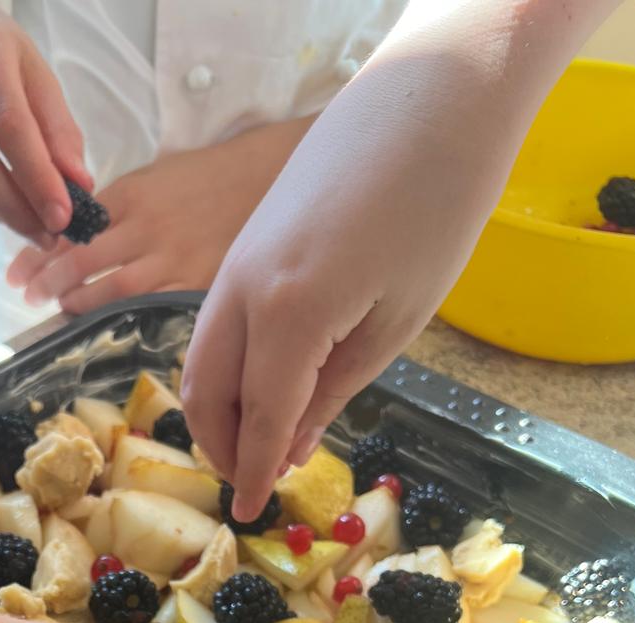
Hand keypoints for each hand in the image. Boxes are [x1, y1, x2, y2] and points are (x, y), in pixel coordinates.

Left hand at [6, 121, 312, 315]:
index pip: (74, 226)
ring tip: (61, 310)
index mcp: (132, 194)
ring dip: (82, 303)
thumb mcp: (153, 177)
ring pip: (116, 289)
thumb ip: (114, 207)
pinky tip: (108, 326)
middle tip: (29, 296)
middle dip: (51, 280)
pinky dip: (126, 318)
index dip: (41, 252)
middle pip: (86, 259)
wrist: (262, 179)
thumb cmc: (202, 178)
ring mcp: (173, 258)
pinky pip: (154, 306)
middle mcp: (148, 227)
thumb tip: (67, 236)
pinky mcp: (197, 282)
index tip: (16, 273)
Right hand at [182, 0, 596, 521]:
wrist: (432, 94)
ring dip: (216, 409)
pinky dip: (224, 367)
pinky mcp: (244, 244)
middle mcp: (242, 291)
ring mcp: (235, 263)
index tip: (249, 516)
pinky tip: (260, 383)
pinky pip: (215, 324)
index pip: (257, 418)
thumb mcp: (397, 320)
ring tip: (254, 441)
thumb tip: (289, 450)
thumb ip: (333, 392)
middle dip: (221, 447)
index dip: (253, 472)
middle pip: (204, 392)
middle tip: (252, 481)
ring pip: (199, 358)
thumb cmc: (435, 207)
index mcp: (288, 316)